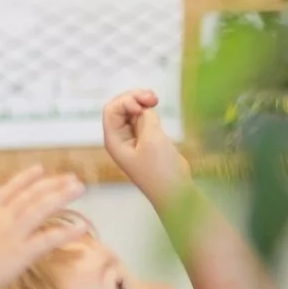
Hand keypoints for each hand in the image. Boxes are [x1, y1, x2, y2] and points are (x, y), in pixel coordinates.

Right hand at [0, 168, 86, 288]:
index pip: (9, 190)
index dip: (26, 179)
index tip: (41, 169)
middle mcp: (2, 220)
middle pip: (31, 196)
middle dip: (52, 185)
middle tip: (72, 178)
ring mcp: (13, 235)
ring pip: (41, 210)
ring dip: (61, 197)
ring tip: (79, 188)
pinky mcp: (22, 254)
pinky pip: (48, 240)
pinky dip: (65, 233)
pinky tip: (81, 226)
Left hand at [99, 88, 184, 205]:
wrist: (175, 191)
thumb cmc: (160, 169)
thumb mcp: (152, 139)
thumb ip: (146, 118)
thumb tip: (145, 107)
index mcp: (114, 140)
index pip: (111, 110)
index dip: (125, 101)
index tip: (142, 107)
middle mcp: (120, 137)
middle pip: (120, 107)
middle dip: (134, 98)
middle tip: (153, 98)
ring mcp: (134, 138)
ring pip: (132, 110)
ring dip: (142, 101)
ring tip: (155, 99)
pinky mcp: (147, 138)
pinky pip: (143, 117)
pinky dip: (148, 109)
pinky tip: (156, 105)